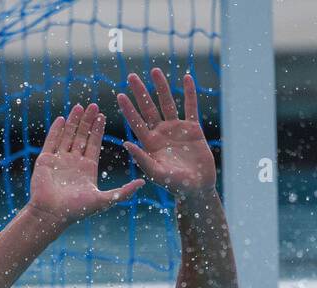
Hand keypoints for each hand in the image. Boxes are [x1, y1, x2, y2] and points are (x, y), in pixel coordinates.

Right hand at [27, 103, 144, 226]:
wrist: (51, 215)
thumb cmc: (77, 210)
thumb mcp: (105, 200)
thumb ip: (123, 191)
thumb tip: (143, 183)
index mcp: (87, 169)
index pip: (94, 144)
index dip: (98, 130)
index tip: (102, 115)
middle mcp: (74, 163)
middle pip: (82, 137)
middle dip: (87, 121)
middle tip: (93, 105)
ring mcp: (59, 161)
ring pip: (67, 136)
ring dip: (73, 122)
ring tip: (79, 107)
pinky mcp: (45, 161)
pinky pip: (51, 141)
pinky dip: (56, 130)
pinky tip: (61, 118)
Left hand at [117, 69, 215, 196]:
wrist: (197, 188)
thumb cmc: (175, 185)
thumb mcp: (157, 174)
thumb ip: (142, 159)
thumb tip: (125, 144)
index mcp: (150, 144)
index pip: (136, 122)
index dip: (128, 109)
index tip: (119, 95)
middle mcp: (161, 133)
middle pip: (148, 108)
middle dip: (140, 92)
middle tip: (130, 76)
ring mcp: (177, 129)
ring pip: (168, 103)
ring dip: (161, 87)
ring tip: (154, 70)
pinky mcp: (193, 128)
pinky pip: (191, 106)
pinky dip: (189, 92)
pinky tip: (186, 78)